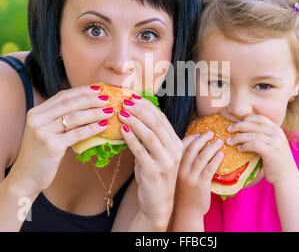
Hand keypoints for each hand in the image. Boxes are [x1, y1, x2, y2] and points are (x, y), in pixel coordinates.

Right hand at [8, 85, 112, 195]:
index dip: (81, 91)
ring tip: (109, 111)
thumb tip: (86, 107)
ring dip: (94, 113)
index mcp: (36, 113)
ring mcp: (42, 132)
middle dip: (90, 99)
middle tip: (107, 97)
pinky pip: (76, 134)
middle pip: (69, 104)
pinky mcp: (50, 145)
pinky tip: (103, 125)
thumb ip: (58, 119)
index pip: (62, 96)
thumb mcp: (45, 132)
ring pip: (74, 117)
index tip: (97, 89)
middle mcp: (37, 119)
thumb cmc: (40, 156)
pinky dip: (92, 128)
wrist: (25, 178)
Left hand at [118, 94, 183, 228]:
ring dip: (135, 121)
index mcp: (177, 143)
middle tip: (126, 101)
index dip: (148, 106)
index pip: (162, 119)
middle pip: (157, 124)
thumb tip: (133, 116)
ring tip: (121, 112)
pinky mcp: (155, 172)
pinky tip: (122, 130)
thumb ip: (150, 137)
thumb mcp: (155, 153)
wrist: (159, 203)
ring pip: (150, 135)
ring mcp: (166, 161)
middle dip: (140, 110)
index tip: (134, 97)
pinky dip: (131, 139)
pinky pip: (141, 151)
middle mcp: (175, 150)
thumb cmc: (154, 175)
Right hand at [176, 132, 223, 216]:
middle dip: (202, 139)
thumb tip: (191, 149)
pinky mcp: (201, 184)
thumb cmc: (183, 192)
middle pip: (192, 149)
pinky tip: (221, 154)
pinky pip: (210, 168)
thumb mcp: (178, 176)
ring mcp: (191, 177)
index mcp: (174, 166)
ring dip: (212, 147)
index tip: (199, 134)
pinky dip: (216, 159)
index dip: (191, 138)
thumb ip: (182, 164)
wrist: (186, 212)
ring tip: (219, 141)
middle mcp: (180, 170)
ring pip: (202, 157)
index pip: (181, 147)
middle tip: (211, 133)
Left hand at [226, 114, 298, 185]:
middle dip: (239, 126)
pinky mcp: (271, 152)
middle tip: (228, 130)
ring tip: (229, 141)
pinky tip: (239, 149)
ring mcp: (275, 142)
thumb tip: (244, 131)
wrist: (287, 177)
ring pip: (252, 135)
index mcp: (277, 129)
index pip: (260, 118)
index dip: (246, 119)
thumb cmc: (277, 162)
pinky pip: (253, 145)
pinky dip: (244, 146)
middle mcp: (277, 133)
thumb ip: (263, 137)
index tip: (236, 123)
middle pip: (254, 125)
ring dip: (238, 137)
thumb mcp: (273, 145)